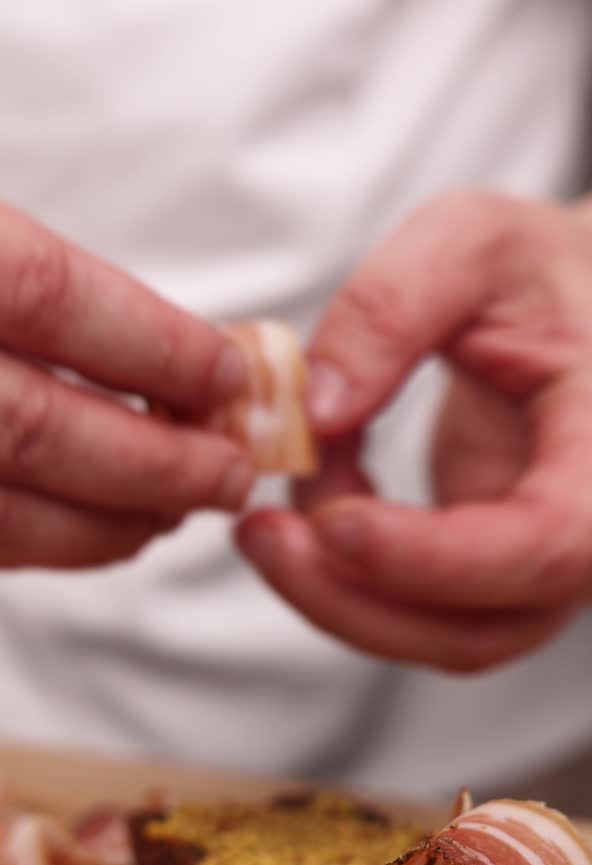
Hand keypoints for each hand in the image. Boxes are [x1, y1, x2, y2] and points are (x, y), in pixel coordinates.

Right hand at [0, 203, 250, 568]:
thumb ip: (24, 264)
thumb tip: (178, 344)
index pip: (50, 296)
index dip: (156, 343)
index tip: (230, 373)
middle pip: (34, 427)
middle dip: (156, 461)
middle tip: (235, 474)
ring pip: (5, 512)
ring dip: (110, 521)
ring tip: (181, 510)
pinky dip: (52, 541)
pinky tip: (107, 526)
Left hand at [238, 189, 591, 670]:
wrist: (590, 310)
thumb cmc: (546, 274)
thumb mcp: (469, 236)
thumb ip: (389, 307)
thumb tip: (314, 412)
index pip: (547, 541)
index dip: (435, 556)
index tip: (331, 518)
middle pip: (487, 625)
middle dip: (359, 598)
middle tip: (262, 536)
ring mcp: (558, 572)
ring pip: (446, 641)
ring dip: (342, 600)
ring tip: (268, 523)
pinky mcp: (503, 583)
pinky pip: (423, 616)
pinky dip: (350, 581)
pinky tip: (309, 511)